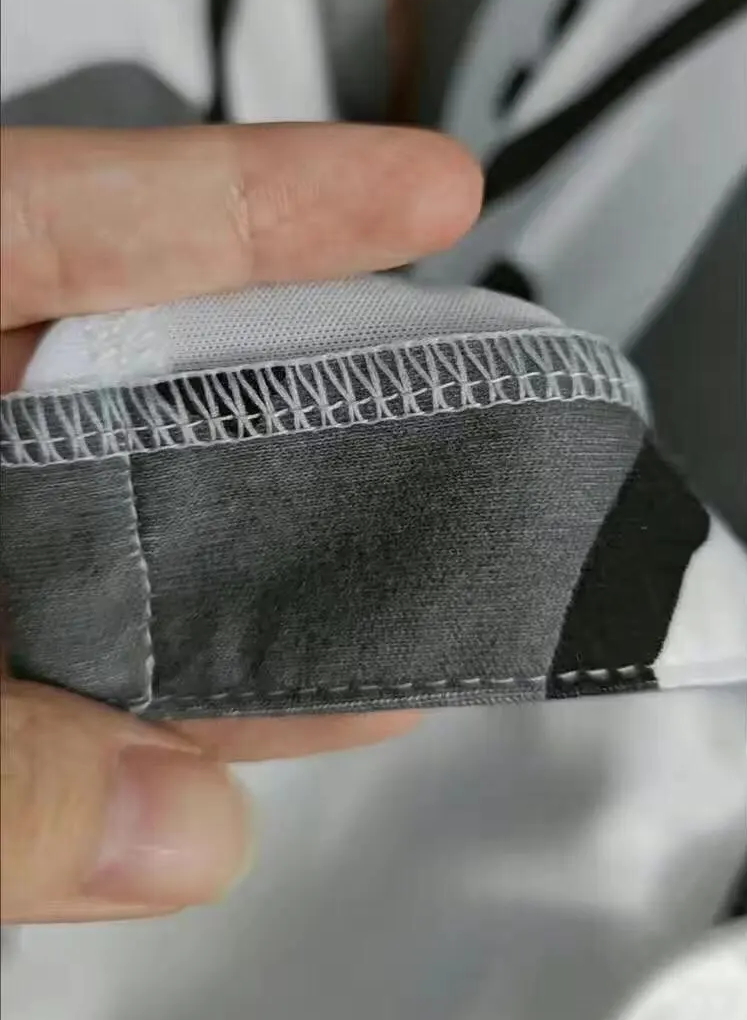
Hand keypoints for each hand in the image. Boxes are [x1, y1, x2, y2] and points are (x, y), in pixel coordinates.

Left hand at [1, 121, 481, 921]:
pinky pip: (21, 639)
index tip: (420, 189)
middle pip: (103, 373)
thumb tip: (165, 829)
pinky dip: (102, 695)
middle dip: (275, 420)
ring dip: (214, 596)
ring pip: (71, 528)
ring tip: (372, 634)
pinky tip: (197, 755)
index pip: (62, 209)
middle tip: (433, 428)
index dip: (259, 194)